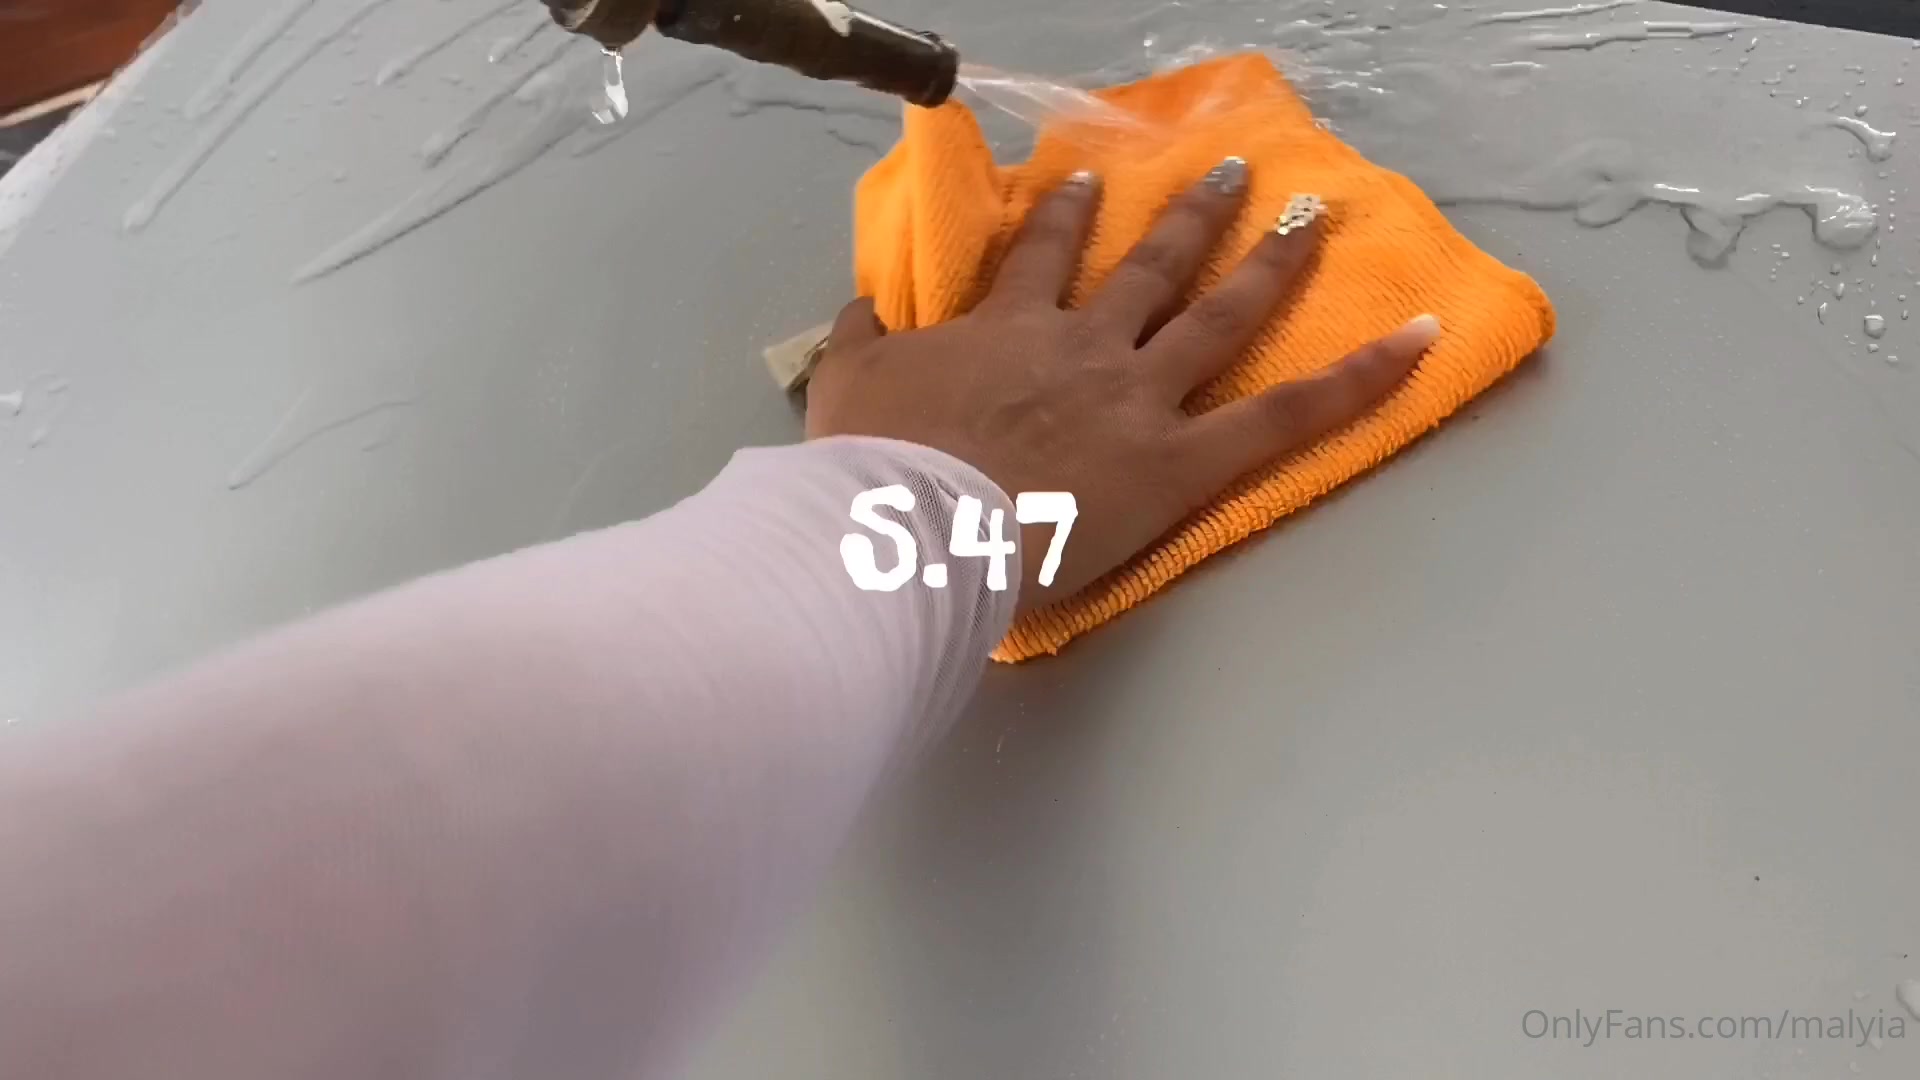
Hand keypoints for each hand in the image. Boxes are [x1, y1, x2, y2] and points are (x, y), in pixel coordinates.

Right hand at [805, 157, 1439, 615]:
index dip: (1068, 215)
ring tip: (1312, 217)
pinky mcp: (1183, 459)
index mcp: (1008, 327)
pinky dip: (1359, 380)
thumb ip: (857, 339)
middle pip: (1152, 267)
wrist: (910, 523)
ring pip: (1221, 314)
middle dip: (1193, 217)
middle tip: (1233, 177)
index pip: (1044, 255)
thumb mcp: (844, 387)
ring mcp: (1142, 395)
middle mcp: (1086, 345)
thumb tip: (857, 309)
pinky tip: (1419, 343)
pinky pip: (1285, 416)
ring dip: (1271, 260)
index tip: (1088, 178)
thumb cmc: (876, 465)